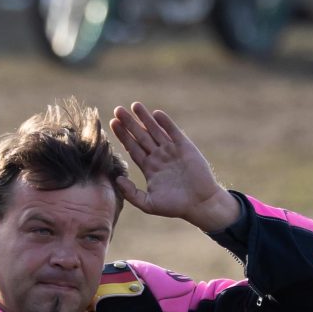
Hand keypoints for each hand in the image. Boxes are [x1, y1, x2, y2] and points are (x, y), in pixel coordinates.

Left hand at [109, 103, 233, 233]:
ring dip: (145, 118)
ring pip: (155, 131)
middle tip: (118, 110)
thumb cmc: (175, 206)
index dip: (123, 136)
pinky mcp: (185, 147)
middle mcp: (158, 156)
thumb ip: (131, 193)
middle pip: (141, 136)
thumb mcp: (149, 204)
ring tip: (135, 105)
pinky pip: (173, 132)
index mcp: (149, 167)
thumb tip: (117, 179)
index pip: (133, 148)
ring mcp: (171, 151)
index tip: (113, 123)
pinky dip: (165, 123)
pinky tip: (156, 114)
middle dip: (130, 123)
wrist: (200, 204)